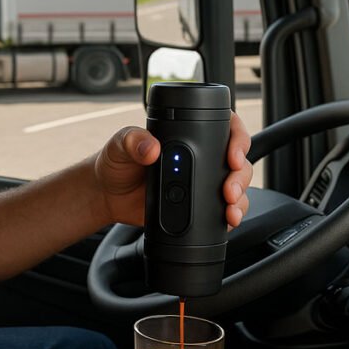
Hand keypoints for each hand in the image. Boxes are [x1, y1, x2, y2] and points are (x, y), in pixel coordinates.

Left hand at [94, 112, 252, 227]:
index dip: (238, 139)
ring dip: (240, 199)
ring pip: (236, 186)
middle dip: (241, 176)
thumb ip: (132, 141)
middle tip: (228, 190)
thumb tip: (151, 148)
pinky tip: (228, 221)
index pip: (225, 127)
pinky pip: (224, 209)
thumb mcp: (119, 145)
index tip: (233, 156)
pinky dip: (232, 216)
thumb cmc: (114, 162)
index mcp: (186, 134)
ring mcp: (201, 182)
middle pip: (238, 161)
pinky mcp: (198, 206)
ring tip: (230, 211)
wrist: (107, 196)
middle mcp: (200, 157)